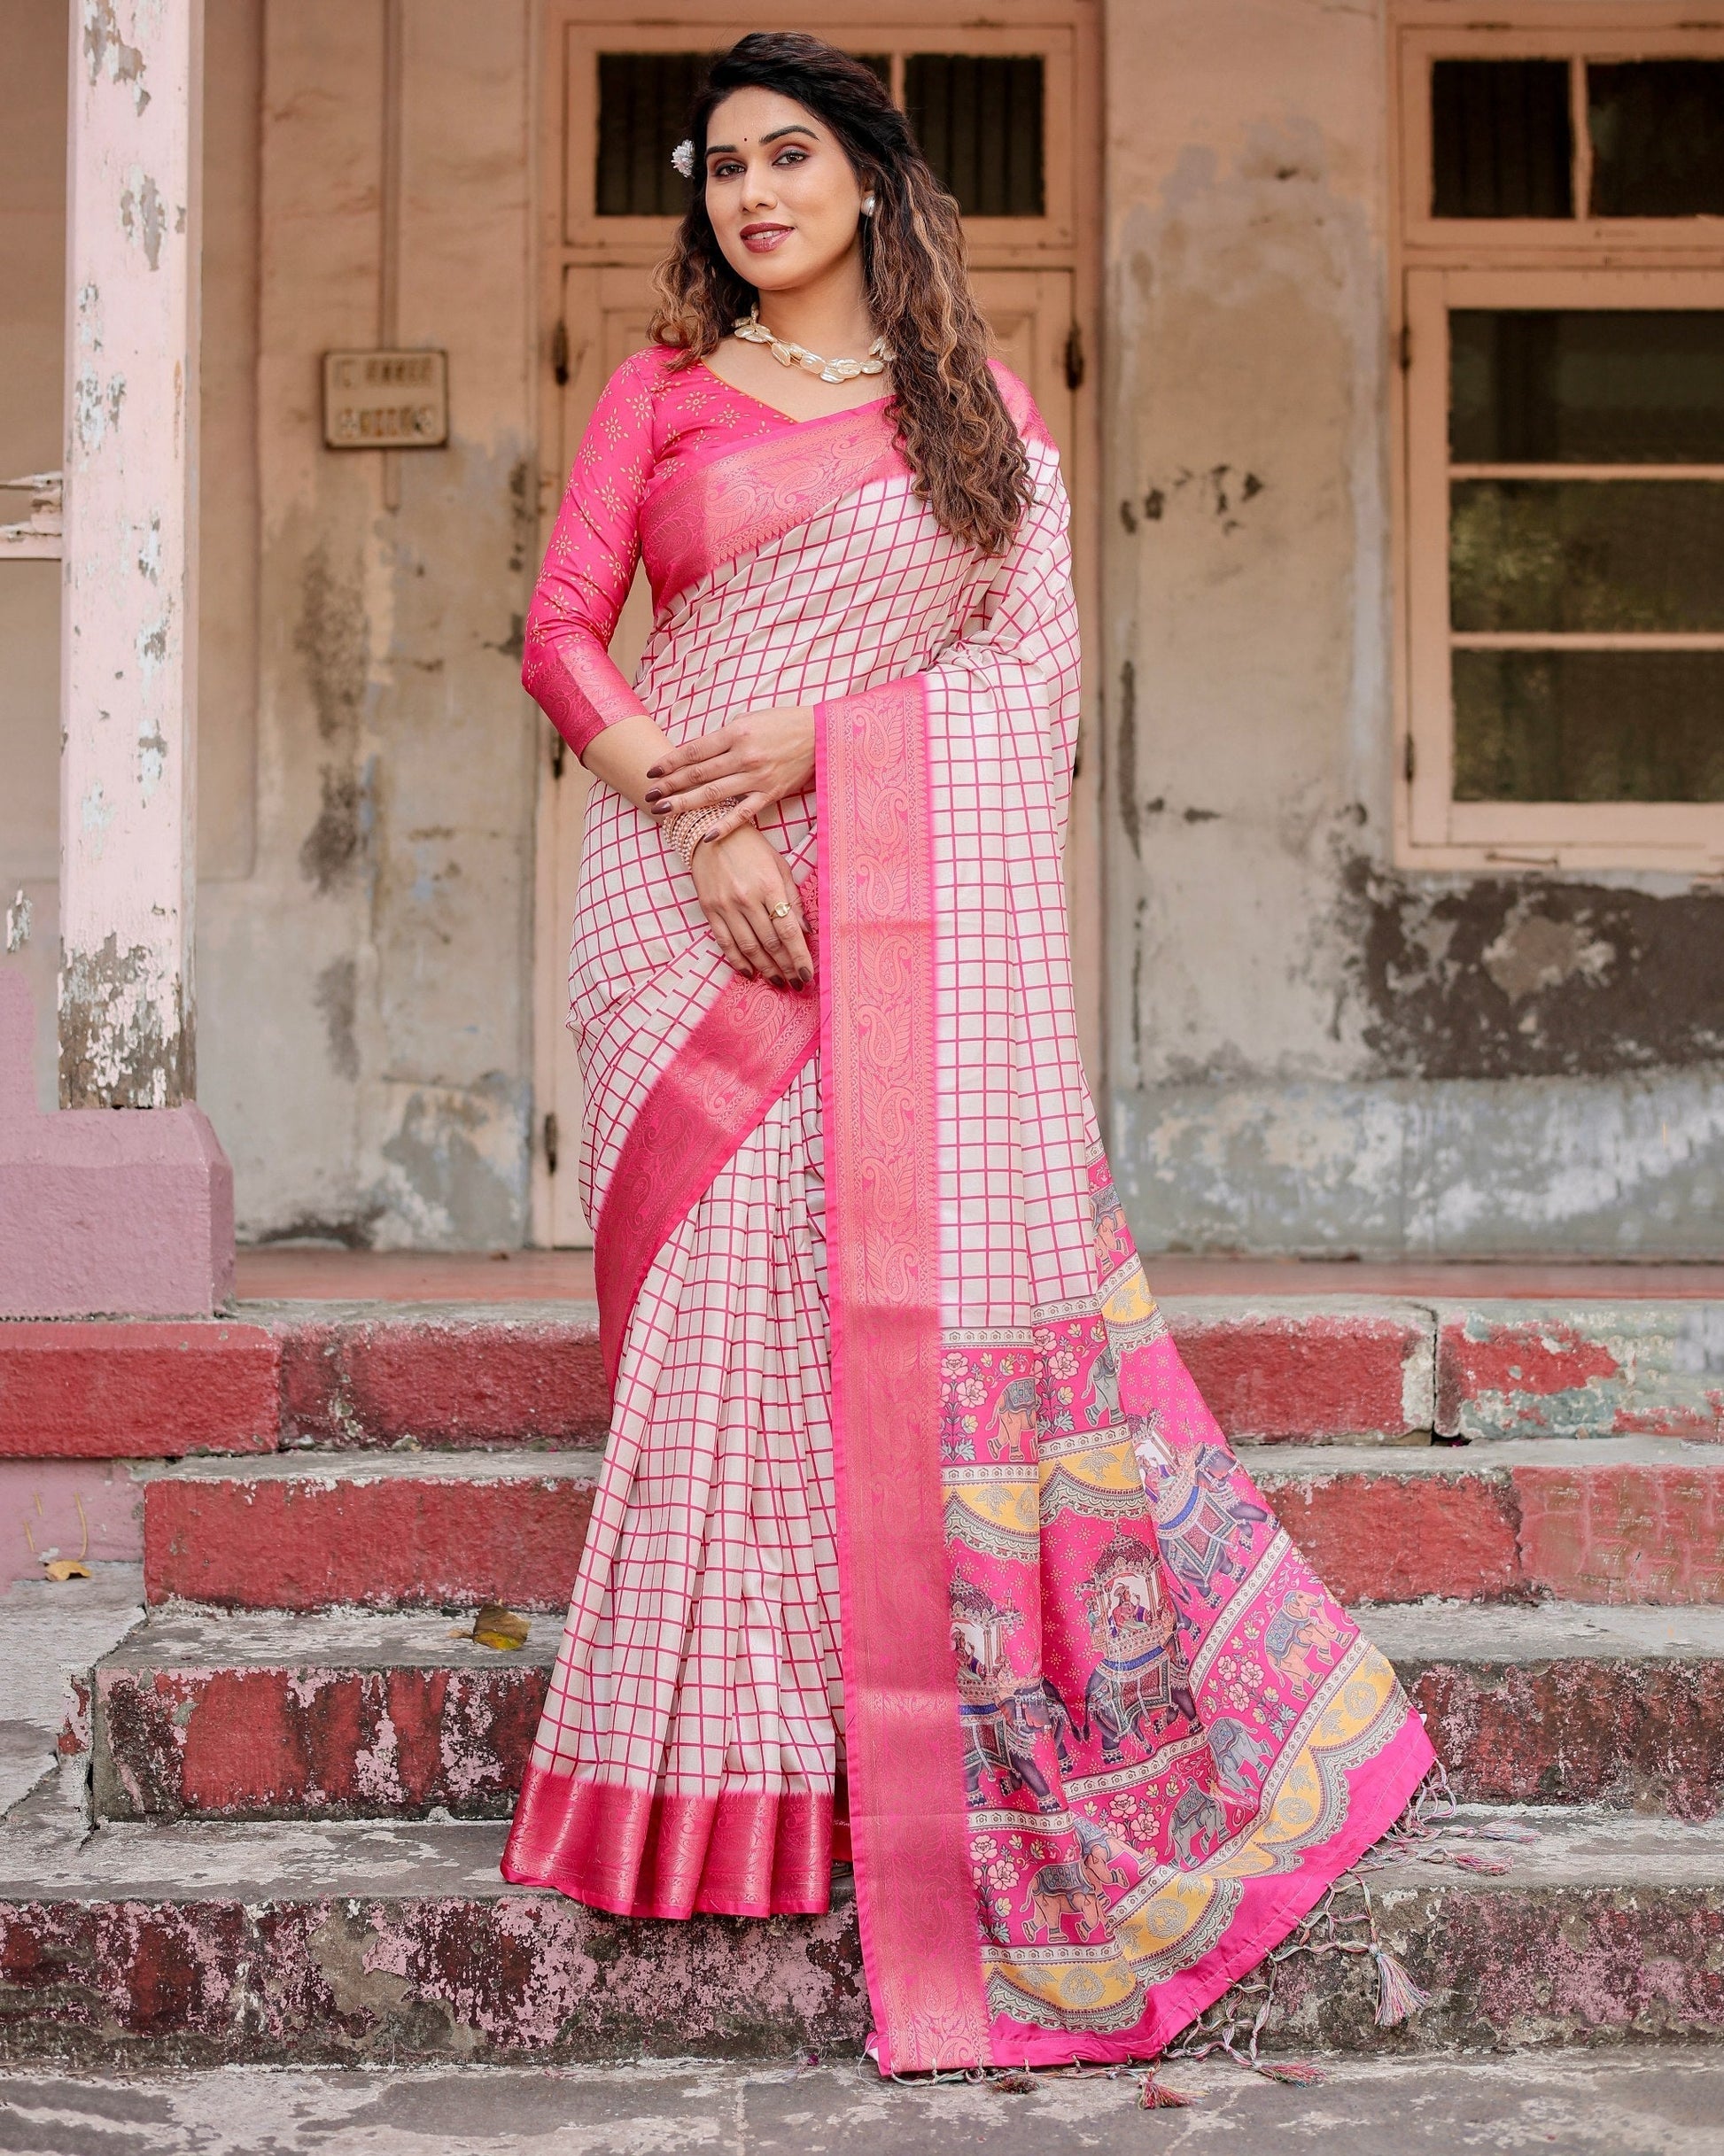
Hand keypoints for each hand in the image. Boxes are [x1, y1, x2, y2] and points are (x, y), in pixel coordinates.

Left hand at [645, 705, 814, 842]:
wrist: (821, 735)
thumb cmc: (782, 724)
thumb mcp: (749, 720)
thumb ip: (723, 737)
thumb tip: (695, 754)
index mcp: (735, 732)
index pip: (694, 750)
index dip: (670, 762)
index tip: (651, 771)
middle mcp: (743, 755)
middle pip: (698, 774)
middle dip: (669, 785)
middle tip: (648, 795)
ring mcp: (757, 777)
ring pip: (714, 794)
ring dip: (685, 804)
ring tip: (663, 811)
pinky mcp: (771, 794)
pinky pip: (743, 813)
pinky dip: (724, 826)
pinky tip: (706, 836)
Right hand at [690, 825, 812, 988]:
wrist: (709, 831)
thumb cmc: (751, 848)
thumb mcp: (779, 865)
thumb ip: (792, 898)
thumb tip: (806, 930)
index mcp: (769, 885)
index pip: (788, 930)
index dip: (798, 956)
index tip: (807, 974)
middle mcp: (746, 898)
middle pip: (769, 943)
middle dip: (785, 966)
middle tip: (796, 983)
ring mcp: (725, 906)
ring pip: (748, 947)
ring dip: (765, 968)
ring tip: (778, 981)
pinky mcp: (709, 910)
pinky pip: (724, 943)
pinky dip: (738, 961)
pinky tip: (750, 972)